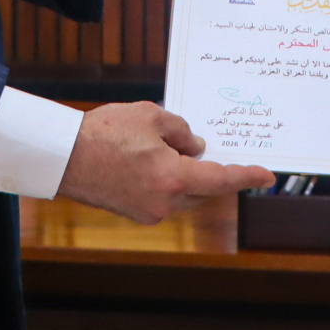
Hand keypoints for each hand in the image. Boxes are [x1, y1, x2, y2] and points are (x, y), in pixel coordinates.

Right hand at [56, 101, 275, 223]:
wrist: (63, 157)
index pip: (221, 180)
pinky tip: (152, 160)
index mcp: (173, 179)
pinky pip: (165, 197)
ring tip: (167, 147)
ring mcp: (149, 212)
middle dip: (210, 170)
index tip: (267, 177)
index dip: (246, 176)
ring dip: (187, 175)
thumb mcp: (151, 116)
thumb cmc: (105, 133)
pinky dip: (168, 181)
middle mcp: (165, 202)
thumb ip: (181, 131)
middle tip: (204, 148)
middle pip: (204, 189)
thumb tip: (195, 147)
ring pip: (184, 194)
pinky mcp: (135, 213)